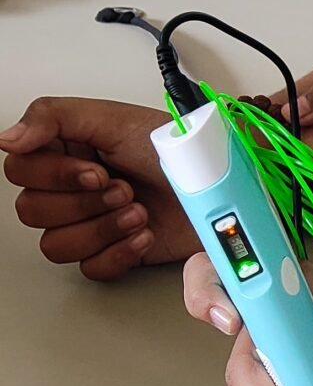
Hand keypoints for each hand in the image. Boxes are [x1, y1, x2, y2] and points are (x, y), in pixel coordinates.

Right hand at [1, 94, 193, 277]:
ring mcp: (91, 223)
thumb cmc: (175, 149)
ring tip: (138, 212)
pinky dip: (119, 254)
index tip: (95, 169)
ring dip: (101, 229)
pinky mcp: (114, 252)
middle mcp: (72, 188)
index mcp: (65, 151)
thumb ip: (53, 117)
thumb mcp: (114, 118)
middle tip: (123, 189)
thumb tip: (7, 138)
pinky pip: (90, 269)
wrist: (218, 186)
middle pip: (32, 211)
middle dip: (84, 203)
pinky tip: (144, 234)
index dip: (55, 176)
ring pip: (56, 245)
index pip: (21, 171)